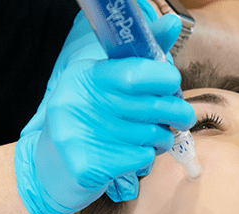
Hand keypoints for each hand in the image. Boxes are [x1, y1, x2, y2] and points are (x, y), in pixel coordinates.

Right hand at [15, 15, 193, 213]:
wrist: (55, 165)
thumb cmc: (92, 118)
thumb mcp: (109, 84)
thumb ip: (143, 58)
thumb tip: (174, 22)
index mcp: (84, 76)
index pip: (136, 72)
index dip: (165, 78)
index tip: (173, 83)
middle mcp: (77, 102)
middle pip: (151, 105)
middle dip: (178, 111)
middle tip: (183, 116)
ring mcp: (78, 135)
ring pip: (151, 135)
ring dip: (163, 137)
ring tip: (155, 137)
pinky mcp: (86, 165)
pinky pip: (141, 158)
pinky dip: (147, 158)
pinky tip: (135, 155)